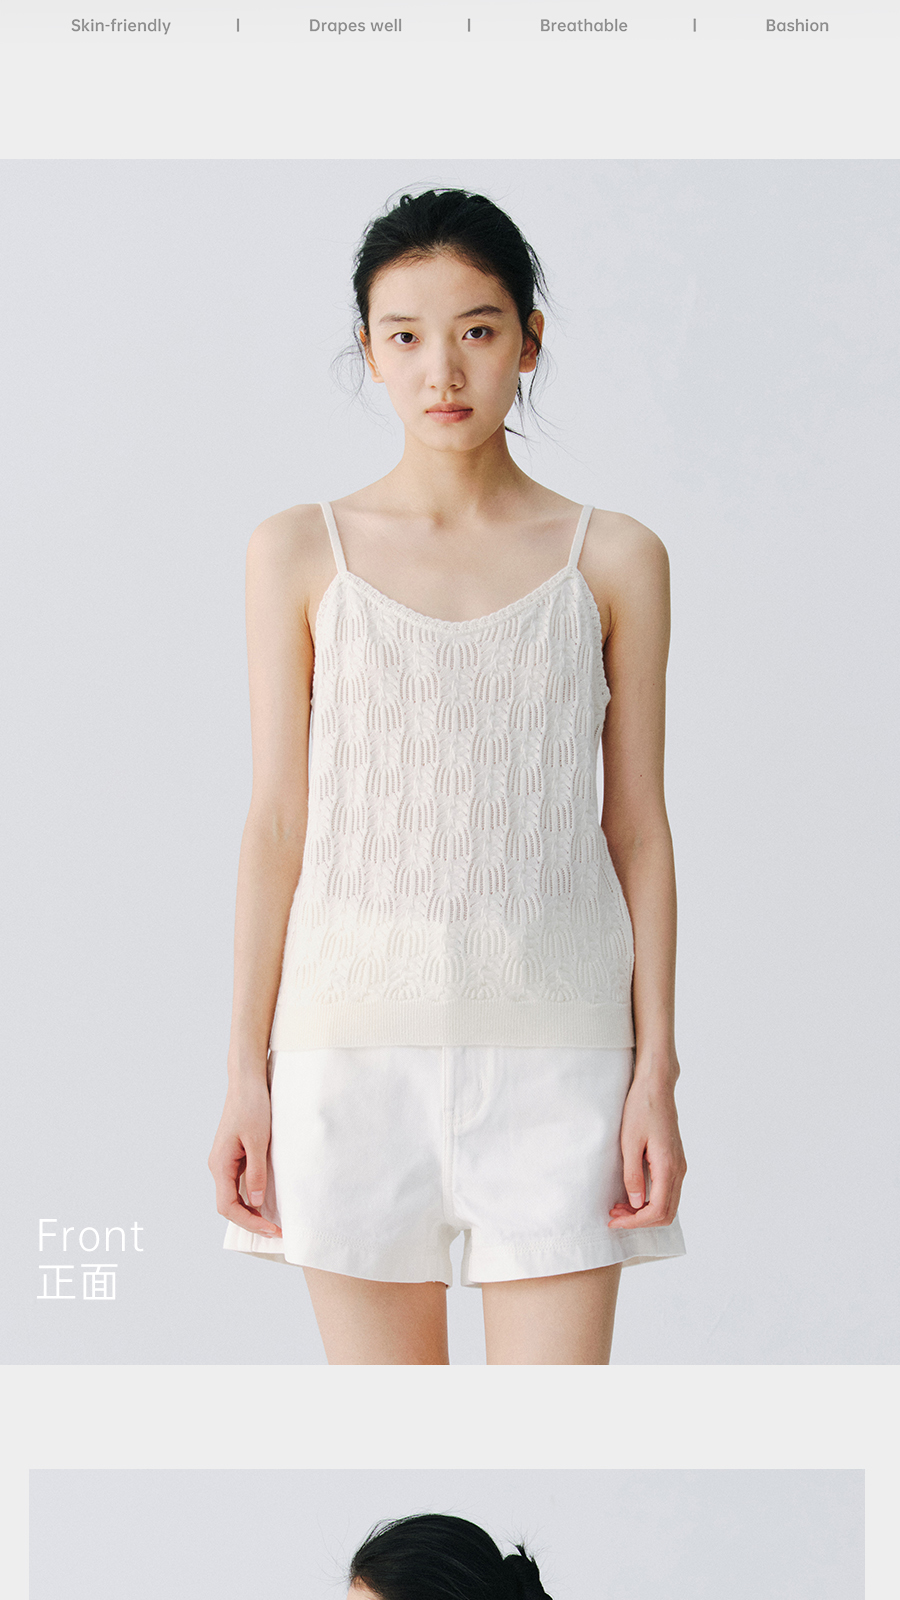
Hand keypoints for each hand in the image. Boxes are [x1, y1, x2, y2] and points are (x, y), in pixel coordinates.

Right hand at [208, 1074, 282, 1237]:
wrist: (247, 1082)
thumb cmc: (251, 1107)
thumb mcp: (258, 1141)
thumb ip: (256, 1173)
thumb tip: (255, 1203)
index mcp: (220, 1164)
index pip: (228, 1207)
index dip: (249, 1222)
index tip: (271, 1229)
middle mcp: (218, 1166)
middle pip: (229, 1206)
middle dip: (250, 1221)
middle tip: (276, 1230)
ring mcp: (225, 1161)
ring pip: (233, 1196)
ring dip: (250, 1211)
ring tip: (272, 1221)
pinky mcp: (233, 1156)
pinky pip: (239, 1184)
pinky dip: (251, 1197)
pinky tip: (265, 1200)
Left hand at [608, 1066, 685, 1230]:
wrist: (656, 1087)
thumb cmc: (641, 1109)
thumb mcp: (629, 1142)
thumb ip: (633, 1175)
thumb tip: (636, 1205)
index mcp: (668, 1166)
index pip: (657, 1210)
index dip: (635, 1222)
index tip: (614, 1221)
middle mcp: (679, 1169)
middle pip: (666, 1213)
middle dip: (639, 1221)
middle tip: (614, 1216)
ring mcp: (679, 1166)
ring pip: (668, 1204)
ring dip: (645, 1212)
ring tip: (619, 1207)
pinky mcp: (675, 1161)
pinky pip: (667, 1192)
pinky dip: (651, 1201)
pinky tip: (632, 1195)